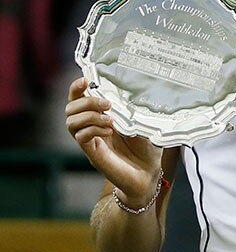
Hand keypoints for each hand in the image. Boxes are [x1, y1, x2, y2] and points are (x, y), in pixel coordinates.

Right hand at [65, 78, 162, 206]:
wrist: (149, 172)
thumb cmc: (147, 146)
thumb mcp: (142, 121)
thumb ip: (133, 107)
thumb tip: (134, 89)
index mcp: (100, 115)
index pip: (79, 98)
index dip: (77, 88)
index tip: (86, 79)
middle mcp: (91, 127)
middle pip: (70, 108)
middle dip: (86, 101)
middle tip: (108, 104)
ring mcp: (91, 140)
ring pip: (71, 123)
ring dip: (89, 116)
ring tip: (110, 120)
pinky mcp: (93, 153)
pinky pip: (81, 138)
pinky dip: (93, 130)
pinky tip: (109, 131)